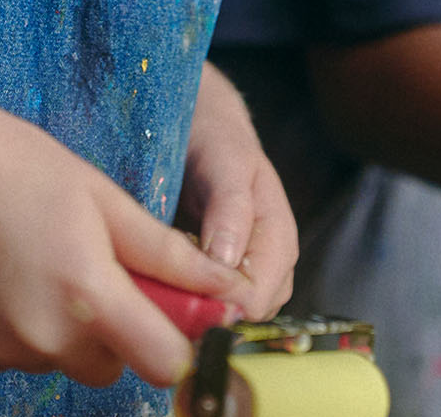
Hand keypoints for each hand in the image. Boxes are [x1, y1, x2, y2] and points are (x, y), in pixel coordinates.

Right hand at [0, 95, 245, 387]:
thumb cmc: (13, 163)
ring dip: (65, 326)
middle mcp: (42, 336)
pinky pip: (15, 353)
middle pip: (111, 365)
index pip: (163, 362)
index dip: (176, 341)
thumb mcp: (103, 198)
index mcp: (87, 294)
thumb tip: (226, 286)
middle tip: (93, 265)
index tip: (172, 313)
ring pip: (61, 357)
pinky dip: (18, 326)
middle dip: (116, 329)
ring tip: (37, 257)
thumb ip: (167, 255)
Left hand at [177, 64, 298, 320]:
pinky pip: (214, 302)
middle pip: (243, 316)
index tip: (176, 290)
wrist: (206, 126)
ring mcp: (252, 273)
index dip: (217, 304)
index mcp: (279, 239)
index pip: (256, 300)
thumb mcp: (224, 163)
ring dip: (196, 303)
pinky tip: (167, 275)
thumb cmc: (216, 140)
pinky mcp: (229, 275)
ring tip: (162, 274)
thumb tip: (227, 267)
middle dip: (205, 307)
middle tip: (161, 282)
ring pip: (228, 313)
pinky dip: (191, 296)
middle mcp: (272, 264)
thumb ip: (230, 211)